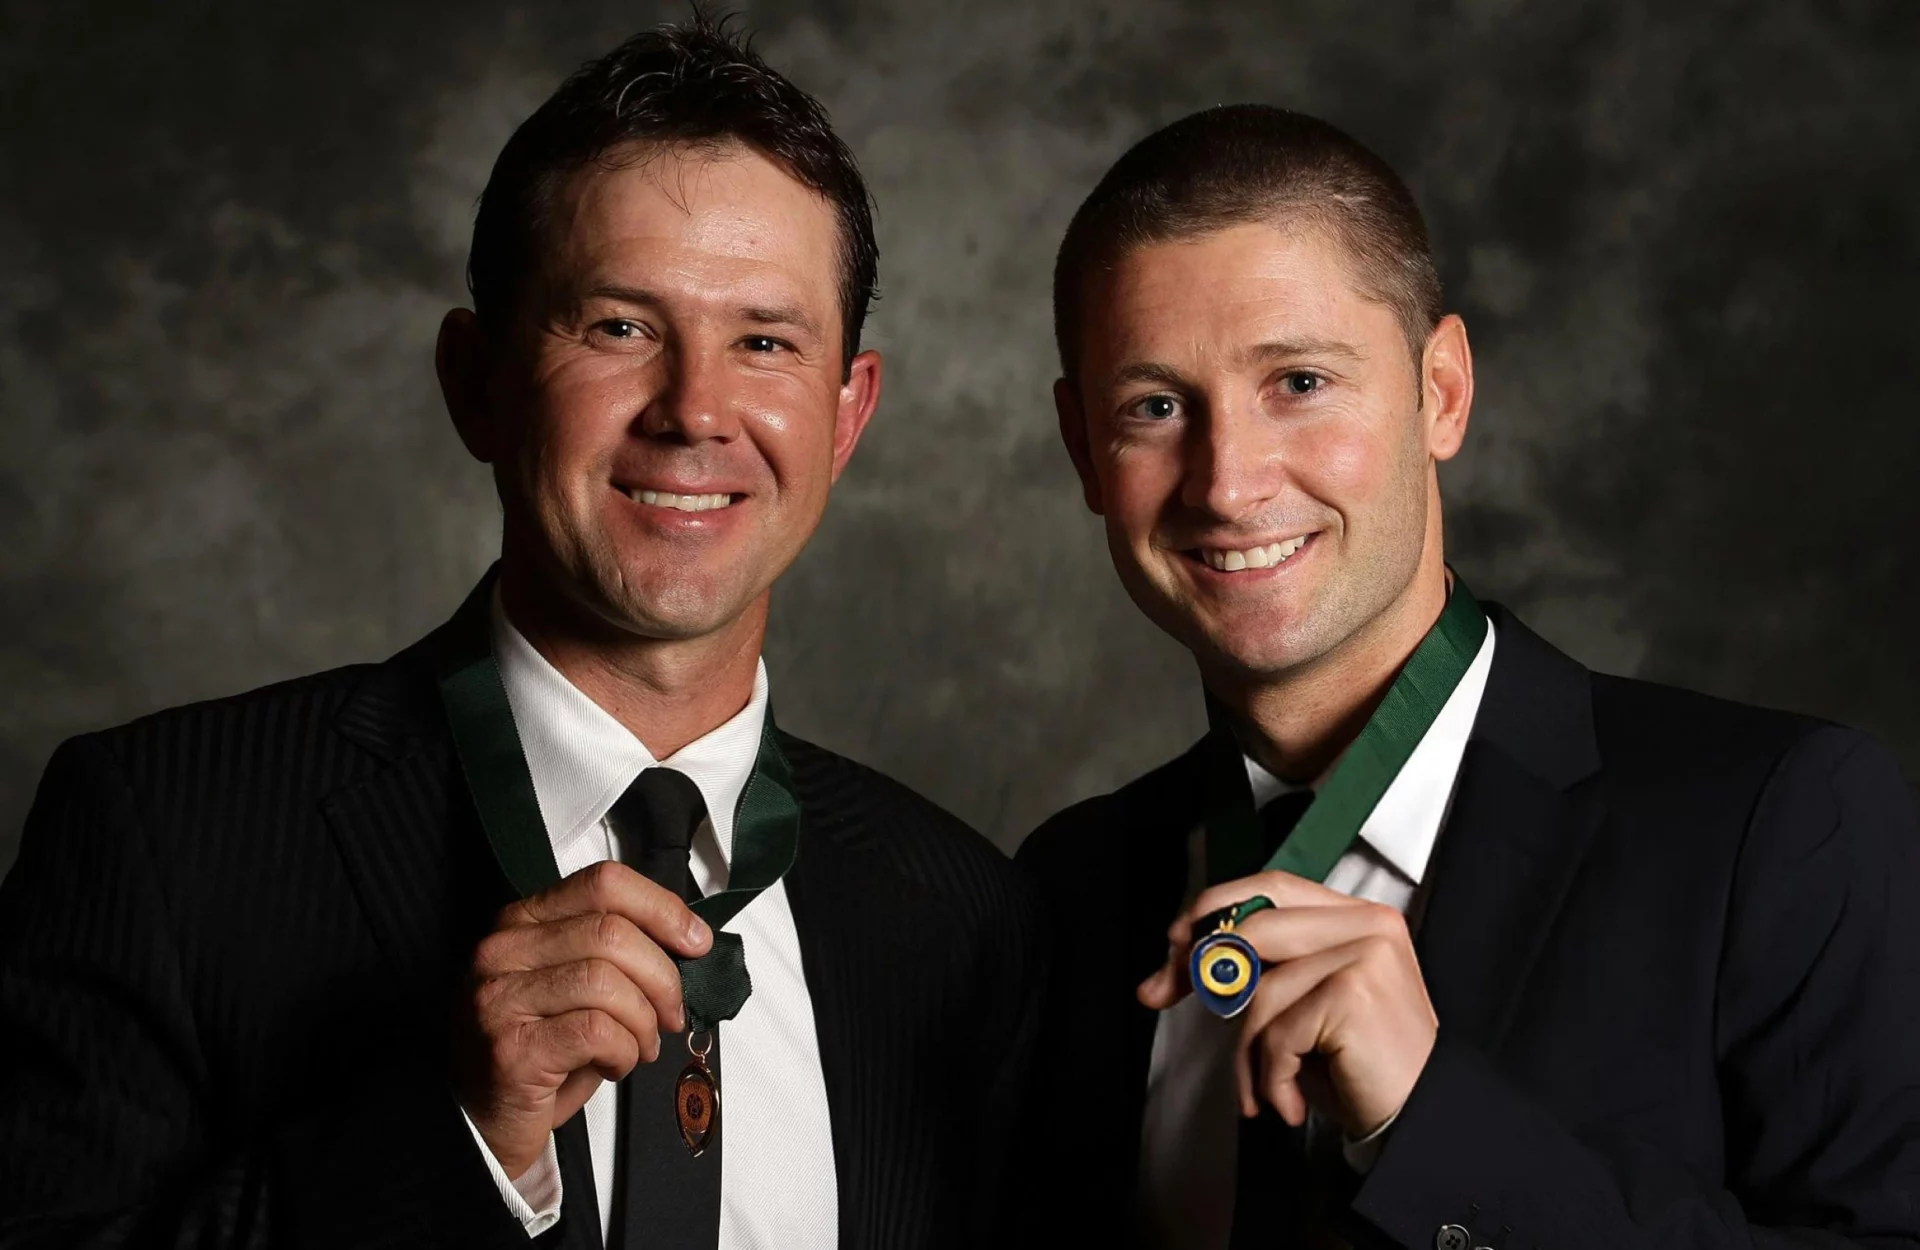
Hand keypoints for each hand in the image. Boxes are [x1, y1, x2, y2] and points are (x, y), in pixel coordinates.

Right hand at [453, 861, 711, 1178]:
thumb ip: (617, 954)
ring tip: (641, 1045)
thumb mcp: (576, 988)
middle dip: (662, 978)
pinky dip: (624, 1051)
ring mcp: (501, 998)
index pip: (604, 884)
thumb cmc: (537, 1053)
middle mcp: (504, 950)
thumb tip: (688, 941)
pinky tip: (615, 1064)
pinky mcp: (511, 1048)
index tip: (695, 941)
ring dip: (643, 1021)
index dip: (662, 909)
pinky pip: (597, 1031)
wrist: (482, 1122)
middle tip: (671, 1013)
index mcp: (523, 922)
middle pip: (612, 932)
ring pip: (607, 981)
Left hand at [1139, 871, 1435, 1138]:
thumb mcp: (1304, 1006)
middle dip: (1197, 965)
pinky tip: (1290, 1101)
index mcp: (1357, 917)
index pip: (1272, 888)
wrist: (1421, 1119)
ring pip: (1260, 991)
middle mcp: (1367, 925)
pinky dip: (1271, 1077)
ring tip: (1266, 1089)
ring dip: (1248, 1054)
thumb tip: (1176, 964)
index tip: (1174, 944)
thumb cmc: (1361, 1069)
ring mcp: (1364, 954)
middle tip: (1163, 993)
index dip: (1214, 909)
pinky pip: (1276, 1032)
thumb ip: (1259, 972)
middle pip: (1254, 928)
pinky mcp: (1354, 993)